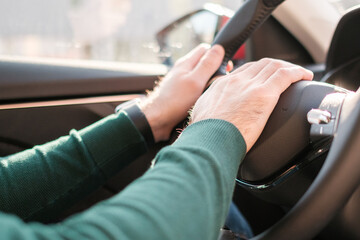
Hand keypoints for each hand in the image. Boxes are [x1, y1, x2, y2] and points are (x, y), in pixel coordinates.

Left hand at [141, 44, 224, 141]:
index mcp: (186, 63)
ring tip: (212, 93)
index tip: (225, 68)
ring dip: (209, 84)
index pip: (205, 49)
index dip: (217, 56)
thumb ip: (207, 64)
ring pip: (201, 77)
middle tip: (219, 83)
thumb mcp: (195, 80)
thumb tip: (219, 48)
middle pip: (204, 63)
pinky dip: (202, 93)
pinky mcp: (181, 94)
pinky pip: (197, 89)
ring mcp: (181, 82)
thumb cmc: (174, 101)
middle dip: (215, 71)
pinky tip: (204, 101)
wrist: (157, 120)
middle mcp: (183, 70)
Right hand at [190, 58, 313, 151]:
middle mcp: (235, 81)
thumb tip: (214, 118)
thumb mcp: (202, 118)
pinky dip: (298, 73)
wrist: (209, 141)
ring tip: (299, 75)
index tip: (265, 78)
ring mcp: (249, 86)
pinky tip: (305, 76)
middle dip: (276, 67)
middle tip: (286, 75)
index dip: (258, 72)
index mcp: (221, 86)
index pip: (244, 71)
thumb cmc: (206, 136)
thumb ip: (210, 112)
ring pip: (274, 66)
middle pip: (261, 65)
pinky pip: (285, 75)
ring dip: (288, 68)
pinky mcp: (264, 94)